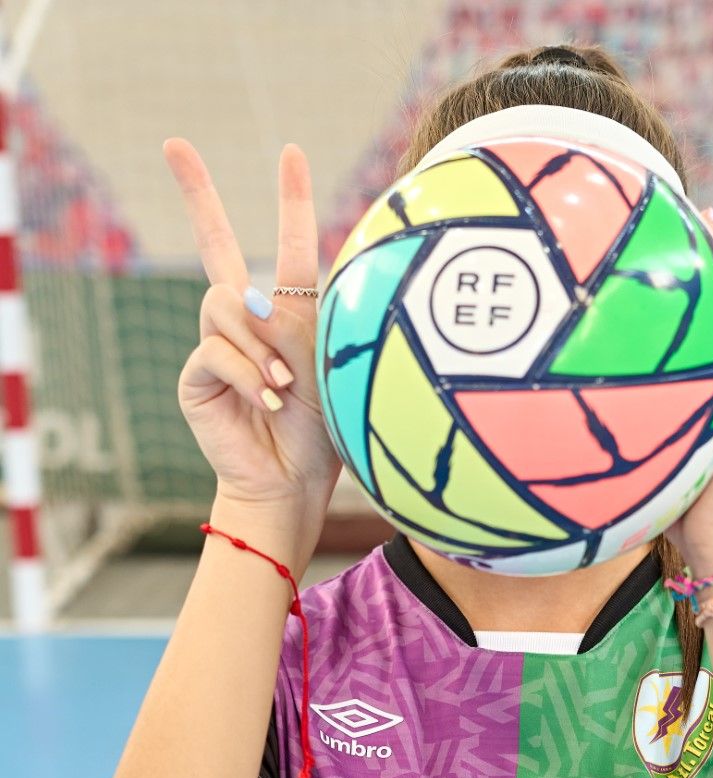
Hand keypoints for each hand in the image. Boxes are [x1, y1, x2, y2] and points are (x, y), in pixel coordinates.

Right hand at [163, 138, 341, 540]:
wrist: (292, 485)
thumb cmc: (322, 435)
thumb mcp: (326, 369)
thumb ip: (297, 326)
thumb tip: (254, 300)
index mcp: (291, 315)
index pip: (291, 246)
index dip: (291, 199)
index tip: (291, 152)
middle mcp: (249, 323)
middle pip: (216, 246)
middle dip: (197, 193)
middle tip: (174, 145)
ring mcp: (218, 346)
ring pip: (226, 305)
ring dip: (260, 344)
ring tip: (284, 387)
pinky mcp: (197, 376)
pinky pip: (216, 351)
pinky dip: (247, 375)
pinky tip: (267, 401)